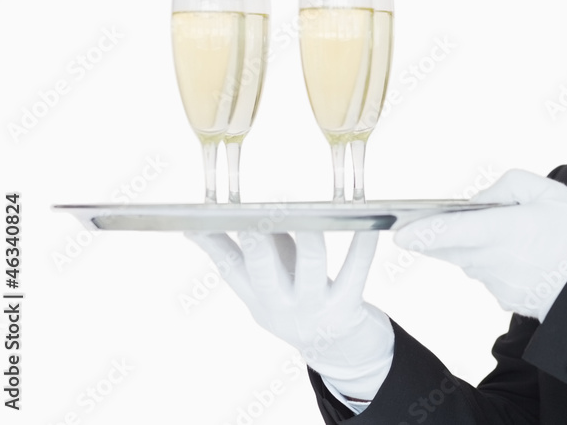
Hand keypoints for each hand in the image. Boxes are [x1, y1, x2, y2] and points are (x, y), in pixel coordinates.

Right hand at [186, 230, 393, 398]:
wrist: (343, 352)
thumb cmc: (305, 300)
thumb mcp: (271, 284)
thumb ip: (248, 252)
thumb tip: (206, 225)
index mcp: (260, 299)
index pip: (229, 268)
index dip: (212, 243)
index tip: (198, 220)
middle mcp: (281, 307)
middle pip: (262, 270)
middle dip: (257, 241)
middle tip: (255, 214)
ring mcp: (314, 310)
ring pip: (310, 267)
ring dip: (310, 238)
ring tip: (311, 214)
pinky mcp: (346, 309)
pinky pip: (354, 271)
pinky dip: (362, 245)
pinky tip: (368, 224)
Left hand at [394, 169, 566, 320]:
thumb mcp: (548, 191)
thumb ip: (505, 188)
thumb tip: (477, 202)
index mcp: (506, 231)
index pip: (450, 233)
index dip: (420, 233)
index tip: (398, 233)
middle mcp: (496, 261)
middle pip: (448, 249)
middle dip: (434, 237)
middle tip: (419, 226)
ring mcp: (499, 284)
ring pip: (467, 261)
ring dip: (468, 247)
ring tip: (497, 232)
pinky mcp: (505, 299)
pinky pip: (485, 275)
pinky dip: (489, 262)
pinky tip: (514, 252)